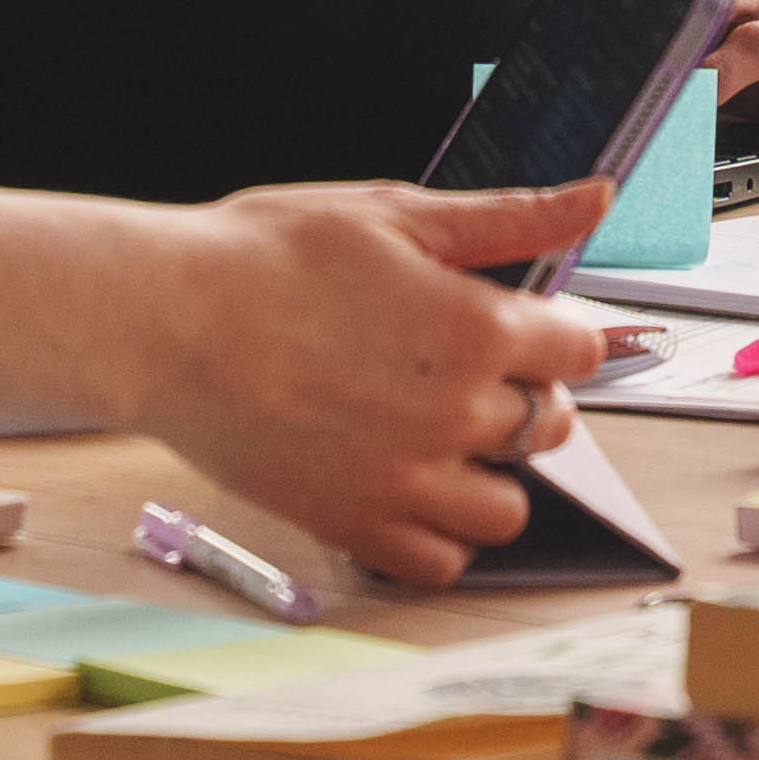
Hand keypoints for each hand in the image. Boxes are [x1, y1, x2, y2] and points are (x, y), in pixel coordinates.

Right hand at [125, 178, 618, 587]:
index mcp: (476, 329)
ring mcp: (407, 480)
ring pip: (508, 509)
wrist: (165, 320)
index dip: (555, 330)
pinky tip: (410, 489)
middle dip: (525, 396)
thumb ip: (509, 217)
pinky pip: (438, 562)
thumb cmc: (264, 258)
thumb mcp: (394, 212)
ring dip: (490, 475)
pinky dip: (438, 537)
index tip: (524, 324)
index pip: (580, 347)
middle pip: (551, 426)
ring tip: (443, 437)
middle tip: (468, 370)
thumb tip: (592, 197)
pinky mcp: (353, 525)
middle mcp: (455, 413)